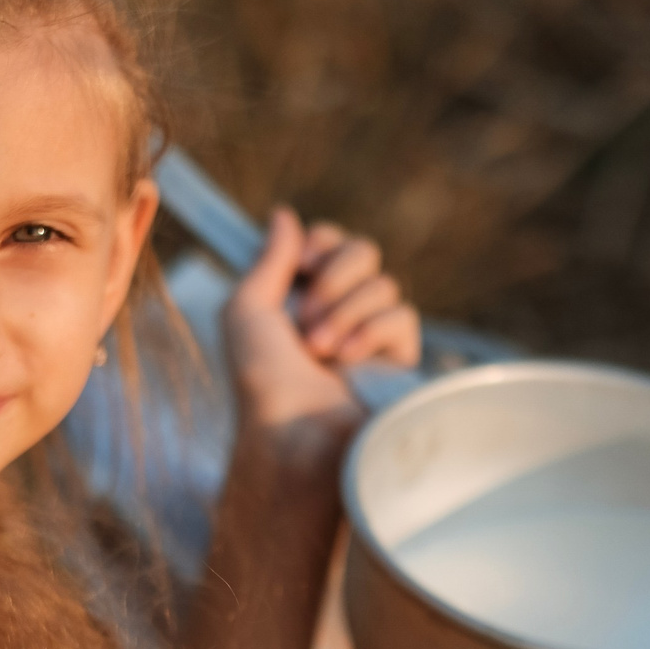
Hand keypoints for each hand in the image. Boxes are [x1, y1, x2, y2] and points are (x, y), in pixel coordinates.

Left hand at [221, 209, 422, 458]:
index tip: (303, 267)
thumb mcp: (246, 310)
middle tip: (307, 317)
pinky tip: (349, 361)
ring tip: (320, 351)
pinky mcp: (398, 361)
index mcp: (301, 297)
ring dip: (346, 311)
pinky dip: (372, 332)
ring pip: (383, 283)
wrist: (293, 435)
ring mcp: (371, 335)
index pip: (329, 242)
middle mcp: (338, 311)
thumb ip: (268, 259)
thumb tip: (284, 214)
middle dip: (335, 276)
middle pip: (362, 250)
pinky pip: (403, 317)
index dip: (320, 244)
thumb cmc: (260, 380)